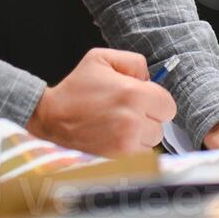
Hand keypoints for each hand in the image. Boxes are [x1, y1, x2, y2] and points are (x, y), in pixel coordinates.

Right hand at [27, 48, 175, 155]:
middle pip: (162, 125)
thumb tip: (150, 78)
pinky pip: (140, 155)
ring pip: (152, 142)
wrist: (51, 117)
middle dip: (149, 118)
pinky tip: (115, 137)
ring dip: (141, 135)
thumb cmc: (76, 87)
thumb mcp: (102, 58)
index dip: (156, 101)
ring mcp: (125, 143)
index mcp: (133, 94)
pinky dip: (132, 148)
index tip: (143, 100)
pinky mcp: (117, 159)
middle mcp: (133, 121)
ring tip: (119, 125)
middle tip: (128, 112)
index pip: (168, 105)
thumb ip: (133, 61)